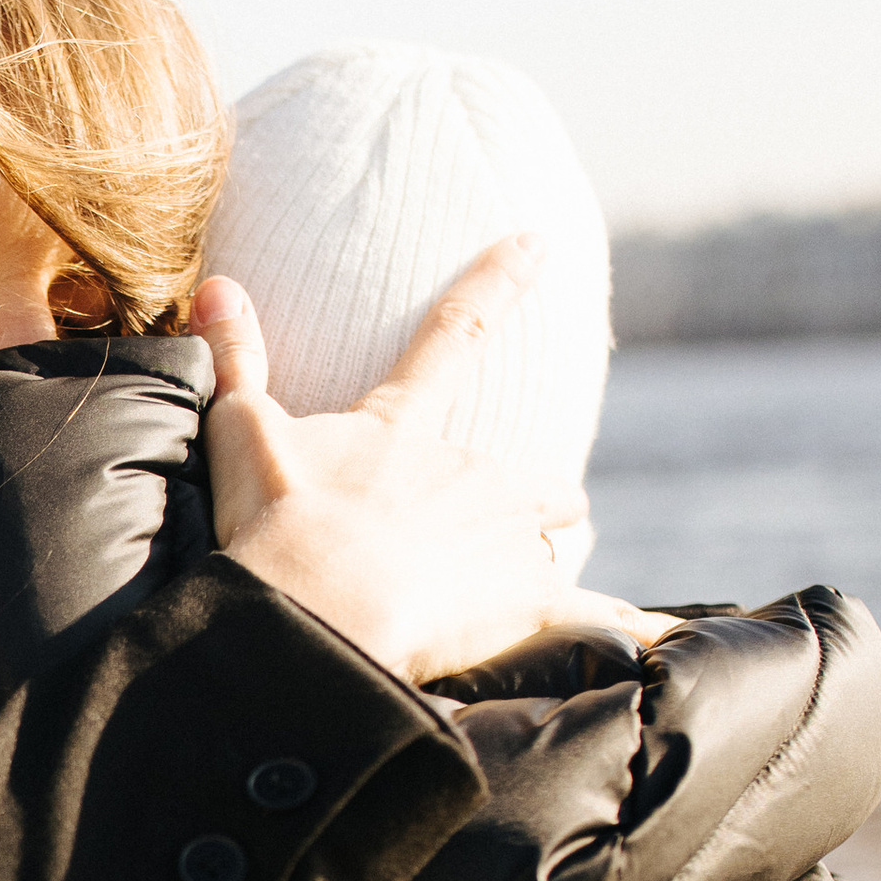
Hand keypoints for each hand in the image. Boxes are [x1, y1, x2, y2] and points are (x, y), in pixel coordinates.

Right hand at [193, 243, 602, 682]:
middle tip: (531, 514)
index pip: (452, 335)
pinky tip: (662, 639)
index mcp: (403, 430)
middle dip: (532, 496)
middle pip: (523, 475)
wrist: (317, 609)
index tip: (537, 241)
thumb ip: (237, 359)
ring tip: (525, 585)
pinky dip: (627, 626)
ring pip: (546, 533)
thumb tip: (218, 285)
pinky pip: (595, 612)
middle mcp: (469, 472)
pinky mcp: (527, 599)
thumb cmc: (276, 526)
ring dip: (539, 550)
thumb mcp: (242, 434)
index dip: (495, 282)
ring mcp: (504, 535)